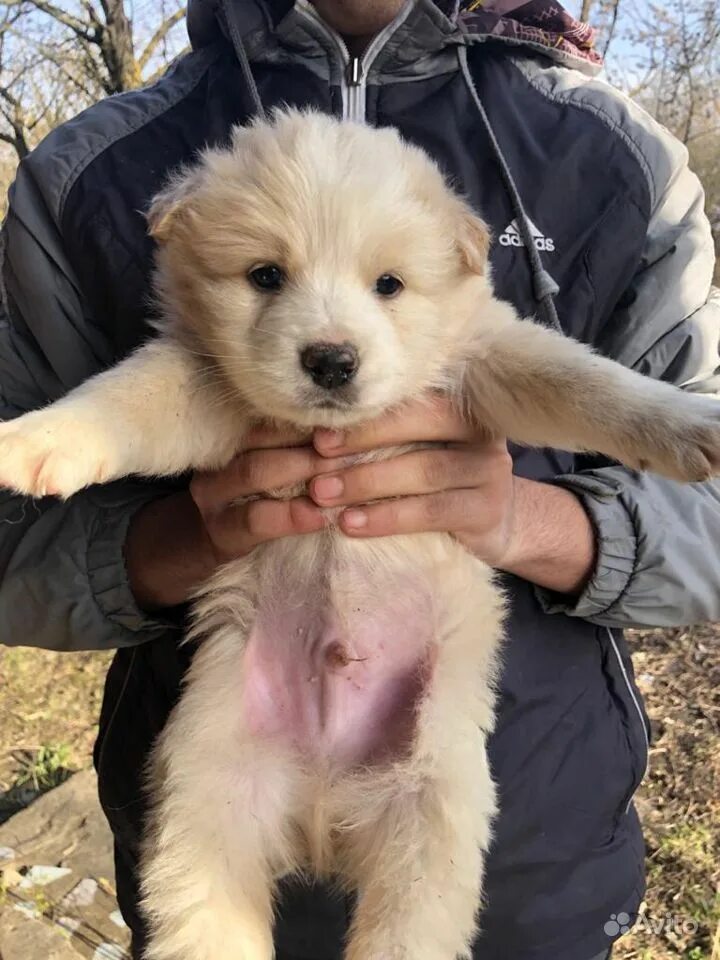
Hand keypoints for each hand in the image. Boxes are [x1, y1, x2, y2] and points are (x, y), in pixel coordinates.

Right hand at [125, 424, 341, 609]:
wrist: (186, 550)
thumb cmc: (247, 508)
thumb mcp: (264, 476)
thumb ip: (295, 455)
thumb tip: (351, 437)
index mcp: (234, 442)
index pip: (273, 420)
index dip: (311, 420)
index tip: (349, 419)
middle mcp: (221, 462)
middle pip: (266, 439)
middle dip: (311, 442)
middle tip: (354, 445)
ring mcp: (215, 497)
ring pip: (257, 471)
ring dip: (302, 471)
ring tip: (340, 476)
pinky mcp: (221, 534)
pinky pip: (255, 520)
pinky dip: (292, 517)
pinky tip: (321, 518)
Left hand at [310, 396, 596, 594]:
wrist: (494, 522)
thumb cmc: (436, 479)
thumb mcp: (414, 447)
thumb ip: (381, 433)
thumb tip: (307, 430)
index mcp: (458, 400)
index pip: (411, 395)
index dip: (365, 412)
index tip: (317, 432)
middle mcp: (479, 428)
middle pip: (422, 422)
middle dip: (363, 440)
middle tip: (314, 460)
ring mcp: (489, 468)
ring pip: (424, 470)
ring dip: (367, 481)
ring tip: (322, 495)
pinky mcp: (487, 510)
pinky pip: (432, 511)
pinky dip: (387, 517)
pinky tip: (350, 524)